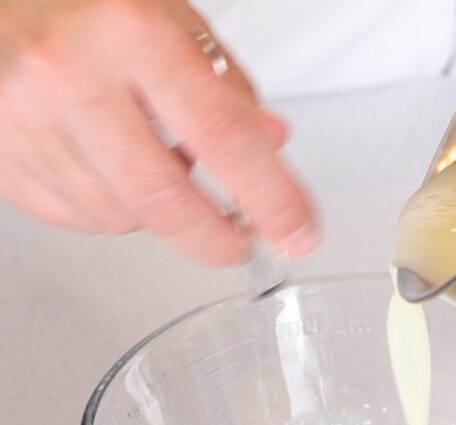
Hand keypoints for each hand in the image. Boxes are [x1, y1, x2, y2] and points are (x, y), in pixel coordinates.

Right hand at [0, 0, 317, 264]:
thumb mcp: (167, 15)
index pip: (222, 136)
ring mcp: (26, 122)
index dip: (270, 198)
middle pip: (165, 200)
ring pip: (121, 217)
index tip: (297, 232)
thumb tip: (270, 148)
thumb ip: (223, 85)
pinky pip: (78, 219)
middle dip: (216, 239)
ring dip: (158, 212)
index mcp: (125, 29)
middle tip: (242, 243)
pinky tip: (114, 172)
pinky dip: (111, 210)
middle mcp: (70, 77)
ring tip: (159, 164)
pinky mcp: (3, 157)